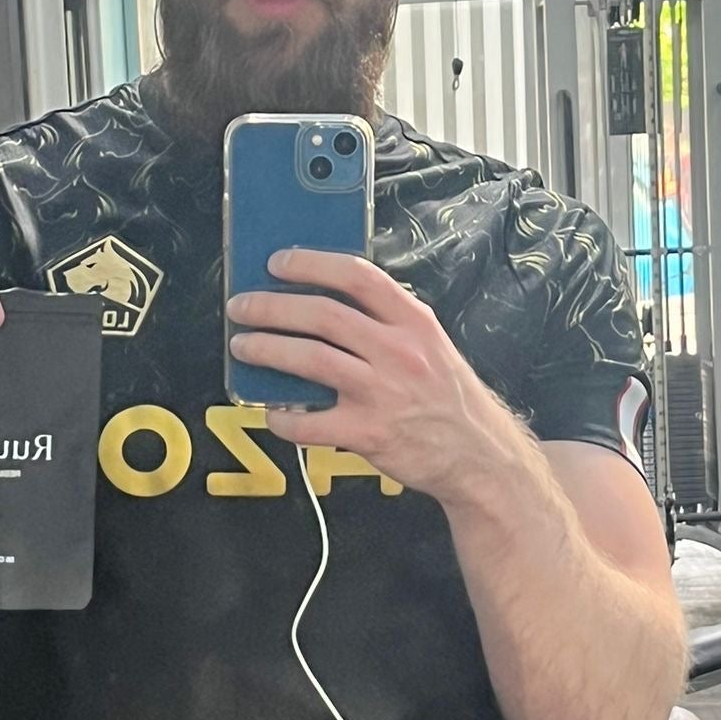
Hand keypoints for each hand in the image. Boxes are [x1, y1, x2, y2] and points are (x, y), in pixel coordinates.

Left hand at [226, 249, 512, 501]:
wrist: (478, 456)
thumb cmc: (448, 399)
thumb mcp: (430, 345)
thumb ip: (387, 322)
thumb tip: (324, 302)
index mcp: (414, 322)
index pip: (357, 275)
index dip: (310, 264)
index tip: (277, 263)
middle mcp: (398, 352)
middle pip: (323, 315)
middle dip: (271, 307)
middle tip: (242, 307)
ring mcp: (382, 393)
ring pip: (310, 360)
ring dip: (266, 350)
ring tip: (243, 346)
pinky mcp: (368, 433)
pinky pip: (309, 423)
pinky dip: (282, 417)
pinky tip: (272, 411)